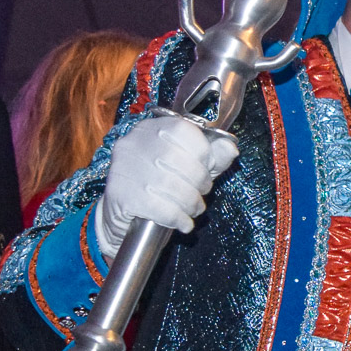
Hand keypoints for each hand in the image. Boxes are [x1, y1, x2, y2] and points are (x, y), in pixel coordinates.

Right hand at [96, 117, 239, 258]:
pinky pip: (161, 208)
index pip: (186, 131)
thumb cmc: (157, 184)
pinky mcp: (121, 195)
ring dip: (191, 203)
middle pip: (182, 161)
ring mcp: (125, 168)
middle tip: (201, 194)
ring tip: (193, 209)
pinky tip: (183, 223)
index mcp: (152, 128)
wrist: (118, 215)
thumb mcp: (187, 166)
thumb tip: (231, 149)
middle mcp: (135, 142)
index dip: (204, 154)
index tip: (206, 168)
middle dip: (200, 182)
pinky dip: (179, 219)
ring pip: (173, 187)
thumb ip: (212, 156)